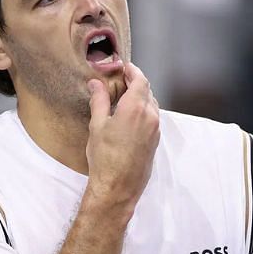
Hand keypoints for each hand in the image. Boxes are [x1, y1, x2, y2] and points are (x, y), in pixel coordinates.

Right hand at [84, 63, 161, 209]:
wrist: (118, 187)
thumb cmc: (105, 158)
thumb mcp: (97, 125)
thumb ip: (99, 101)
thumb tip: (96, 84)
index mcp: (136, 108)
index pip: (140, 80)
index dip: (132, 71)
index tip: (124, 67)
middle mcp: (151, 116)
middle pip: (147, 91)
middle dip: (135, 83)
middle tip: (120, 80)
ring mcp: (156, 130)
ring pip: (151, 105)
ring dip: (140, 97)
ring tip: (123, 98)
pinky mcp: (155, 141)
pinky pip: (152, 118)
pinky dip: (144, 111)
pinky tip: (129, 116)